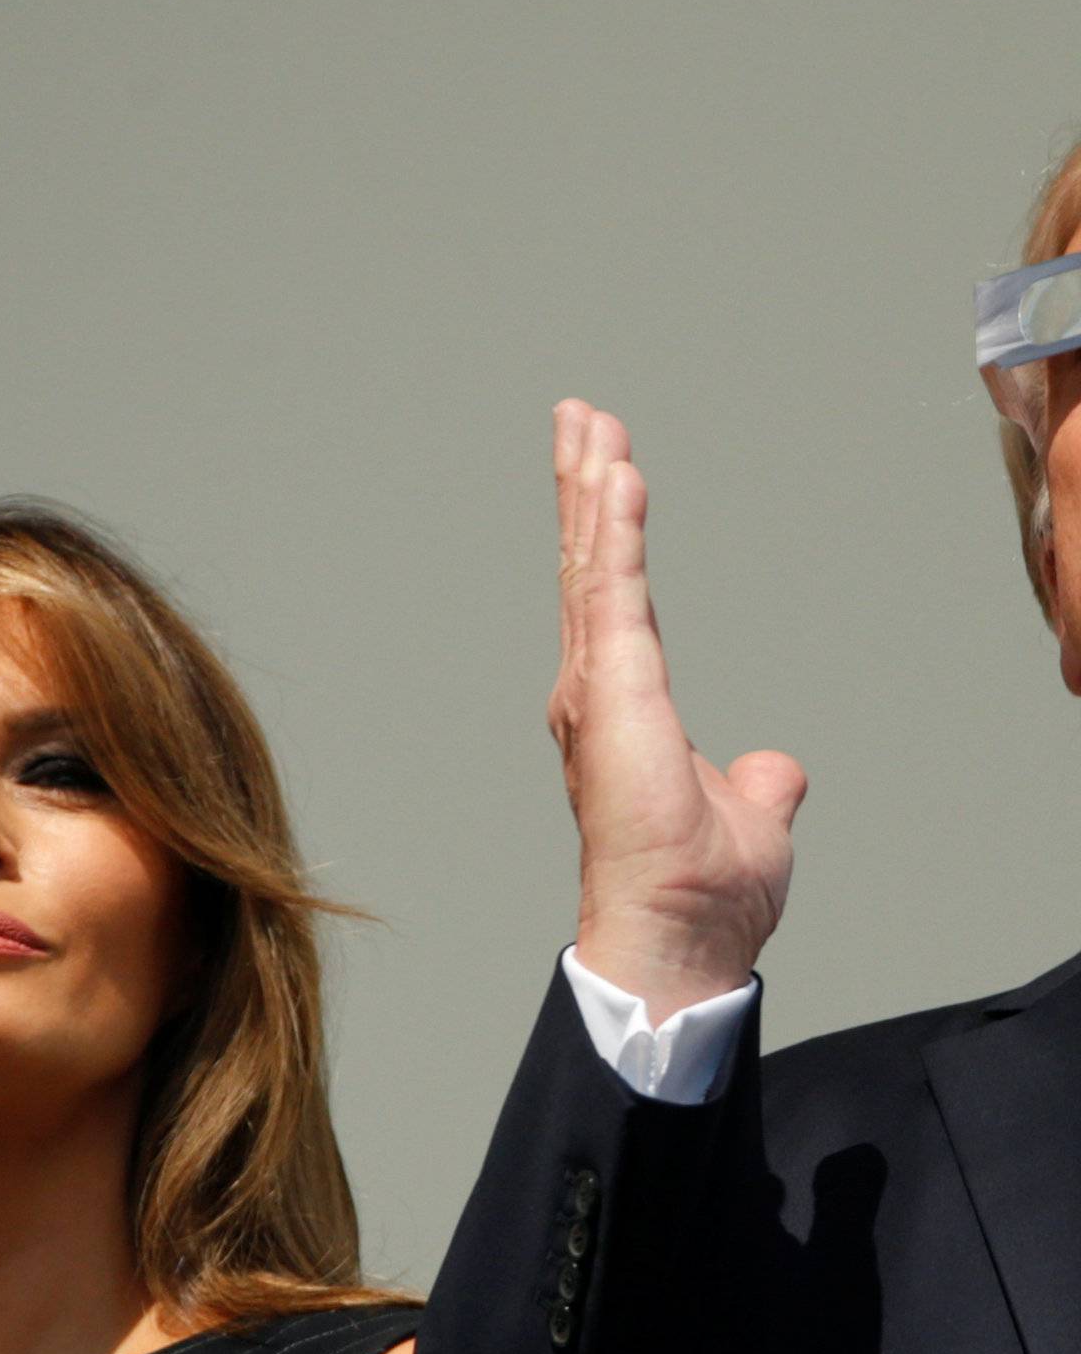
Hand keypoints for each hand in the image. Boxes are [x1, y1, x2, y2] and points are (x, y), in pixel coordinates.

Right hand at [550, 399, 806, 1027]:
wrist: (677, 933)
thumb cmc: (697, 895)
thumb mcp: (747, 816)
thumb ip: (757, 781)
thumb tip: (775, 769)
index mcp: (619, 713)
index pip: (613, 602)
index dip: (607, 535)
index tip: (606, 473)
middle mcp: (593, 693)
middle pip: (588, 569)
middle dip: (583, 489)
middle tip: (578, 420)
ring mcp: (596, 690)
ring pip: (594, 567)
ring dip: (591, 490)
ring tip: (588, 424)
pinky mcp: (613, 691)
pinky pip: (617, 590)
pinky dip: (617, 530)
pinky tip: (620, 475)